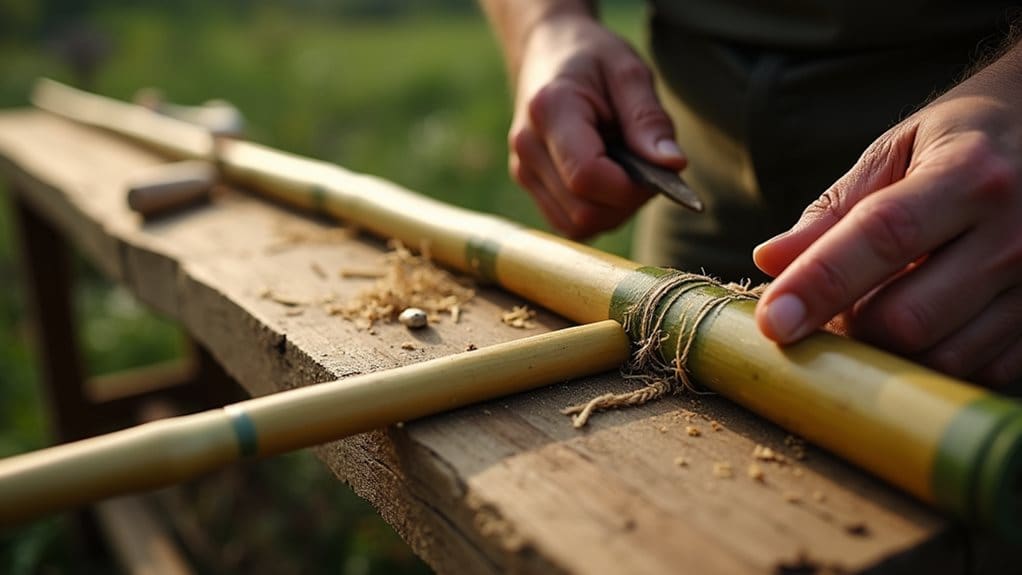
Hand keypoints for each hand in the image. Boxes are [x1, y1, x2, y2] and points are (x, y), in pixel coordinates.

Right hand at [508, 13, 684, 238]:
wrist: (546, 52)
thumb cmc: (592, 59)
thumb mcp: (629, 72)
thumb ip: (649, 119)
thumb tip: (673, 166)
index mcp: (550, 109)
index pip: (587, 176)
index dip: (630, 187)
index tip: (657, 169)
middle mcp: (528, 146)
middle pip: (583, 211)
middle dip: (626, 203)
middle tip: (647, 169)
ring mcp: (523, 169)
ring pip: (576, 225)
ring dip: (613, 212)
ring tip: (625, 171)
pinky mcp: (529, 183)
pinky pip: (568, 222)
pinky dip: (596, 213)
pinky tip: (608, 181)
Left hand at [753, 47, 1021, 386]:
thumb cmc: (966, 139)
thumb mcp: (898, 152)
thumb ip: (835, 210)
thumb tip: (769, 261)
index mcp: (969, 174)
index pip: (882, 237)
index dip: (819, 283)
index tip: (772, 323)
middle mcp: (1018, 231)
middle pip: (908, 317)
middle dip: (850, 329)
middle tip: (828, 312)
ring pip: (943, 357)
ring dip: (890, 353)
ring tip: (879, 311)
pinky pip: (983, 372)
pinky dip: (936, 365)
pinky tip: (927, 327)